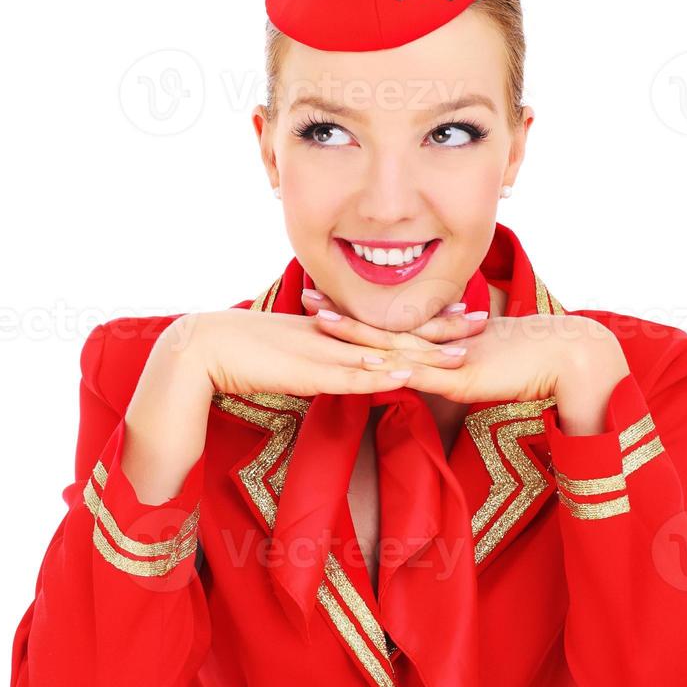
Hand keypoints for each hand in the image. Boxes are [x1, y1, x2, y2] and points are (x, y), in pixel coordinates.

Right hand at [152, 305, 467, 400]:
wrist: (205, 349)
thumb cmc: (240, 354)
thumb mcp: (288, 356)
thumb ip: (315, 360)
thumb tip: (335, 370)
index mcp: (332, 330)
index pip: (386, 322)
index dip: (423, 318)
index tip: (458, 310)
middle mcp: (335, 336)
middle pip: (397, 330)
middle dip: (441, 327)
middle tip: (482, 319)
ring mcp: (324, 352)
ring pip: (384, 351)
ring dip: (425, 353)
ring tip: (463, 352)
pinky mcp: (309, 371)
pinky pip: (352, 375)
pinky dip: (382, 376)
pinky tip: (409, 376)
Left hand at [307, 298, 624, 406]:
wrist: (564, 358)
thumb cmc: (522, 365)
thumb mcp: (474, 372)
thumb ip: (445, 375)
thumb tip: (419, 380)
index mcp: (436, 339)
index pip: (386, 323)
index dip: (353, 312)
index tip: (320, 298)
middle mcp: (436, 342)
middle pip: (380, 325)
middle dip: (342, 314)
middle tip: (304, 295)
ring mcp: (447, 357)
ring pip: (394, 343)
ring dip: (358, 332)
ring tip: (323, 320)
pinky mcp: (461, 376)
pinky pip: (422, 371)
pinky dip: (394, 366)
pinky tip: (368, 362)